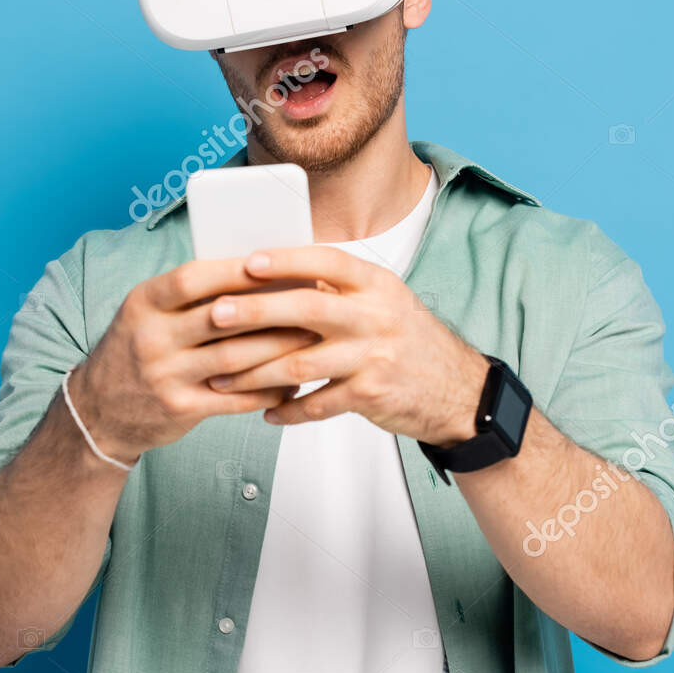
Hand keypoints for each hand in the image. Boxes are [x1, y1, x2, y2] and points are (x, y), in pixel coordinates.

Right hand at [67, 260, 313, 461]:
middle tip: (311, 300)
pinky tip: (291, 382)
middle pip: (222, 317)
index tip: (275, 263)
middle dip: (271, 308)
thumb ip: (188, 296)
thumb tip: (253, 271)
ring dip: (278, 348)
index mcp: (143, 303)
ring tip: (311, 339)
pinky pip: (234, 399)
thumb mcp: (145, 312)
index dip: (235, 271)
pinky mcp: (180, 408)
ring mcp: (164, 375)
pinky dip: (267, 390)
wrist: (98, 410)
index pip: (192, 278)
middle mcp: (151, 337)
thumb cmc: (134, 350)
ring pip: (235, 358)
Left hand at [202, 246, 489, 443]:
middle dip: (255, 311)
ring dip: (256, 372)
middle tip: (215, 314)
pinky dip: (288, 410)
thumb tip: (273, 271)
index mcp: (375, 284)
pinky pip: (318, 404)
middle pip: (307, 308)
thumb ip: (337, 288)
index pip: (327, 261)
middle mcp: (376, 316)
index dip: (285, 260)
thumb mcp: (382, 300)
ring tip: (221, 377)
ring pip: (302, 363)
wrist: (457, 389)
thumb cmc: (407, 339)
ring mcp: (374, 357)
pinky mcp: (371, 395)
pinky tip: (265, 412)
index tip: (246, 262)